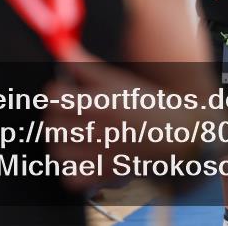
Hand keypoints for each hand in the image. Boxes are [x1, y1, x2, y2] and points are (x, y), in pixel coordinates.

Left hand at [44, 45, 194, 190]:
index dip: (56, 91)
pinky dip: (70, 170)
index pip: (54, 97)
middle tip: (66, 112)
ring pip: (57, 151)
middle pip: (51, 124)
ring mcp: (99, 154)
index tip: (64, 91)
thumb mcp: (118, 79)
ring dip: (59, 142)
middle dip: (55, 116)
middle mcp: (96, 129)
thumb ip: (86, 65)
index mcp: (98, 104)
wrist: (176, 131)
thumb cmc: (149, 103)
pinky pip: (71, 178)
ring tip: (70, 134)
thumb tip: (63, 49)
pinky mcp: (105, 172)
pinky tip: (79, 158)